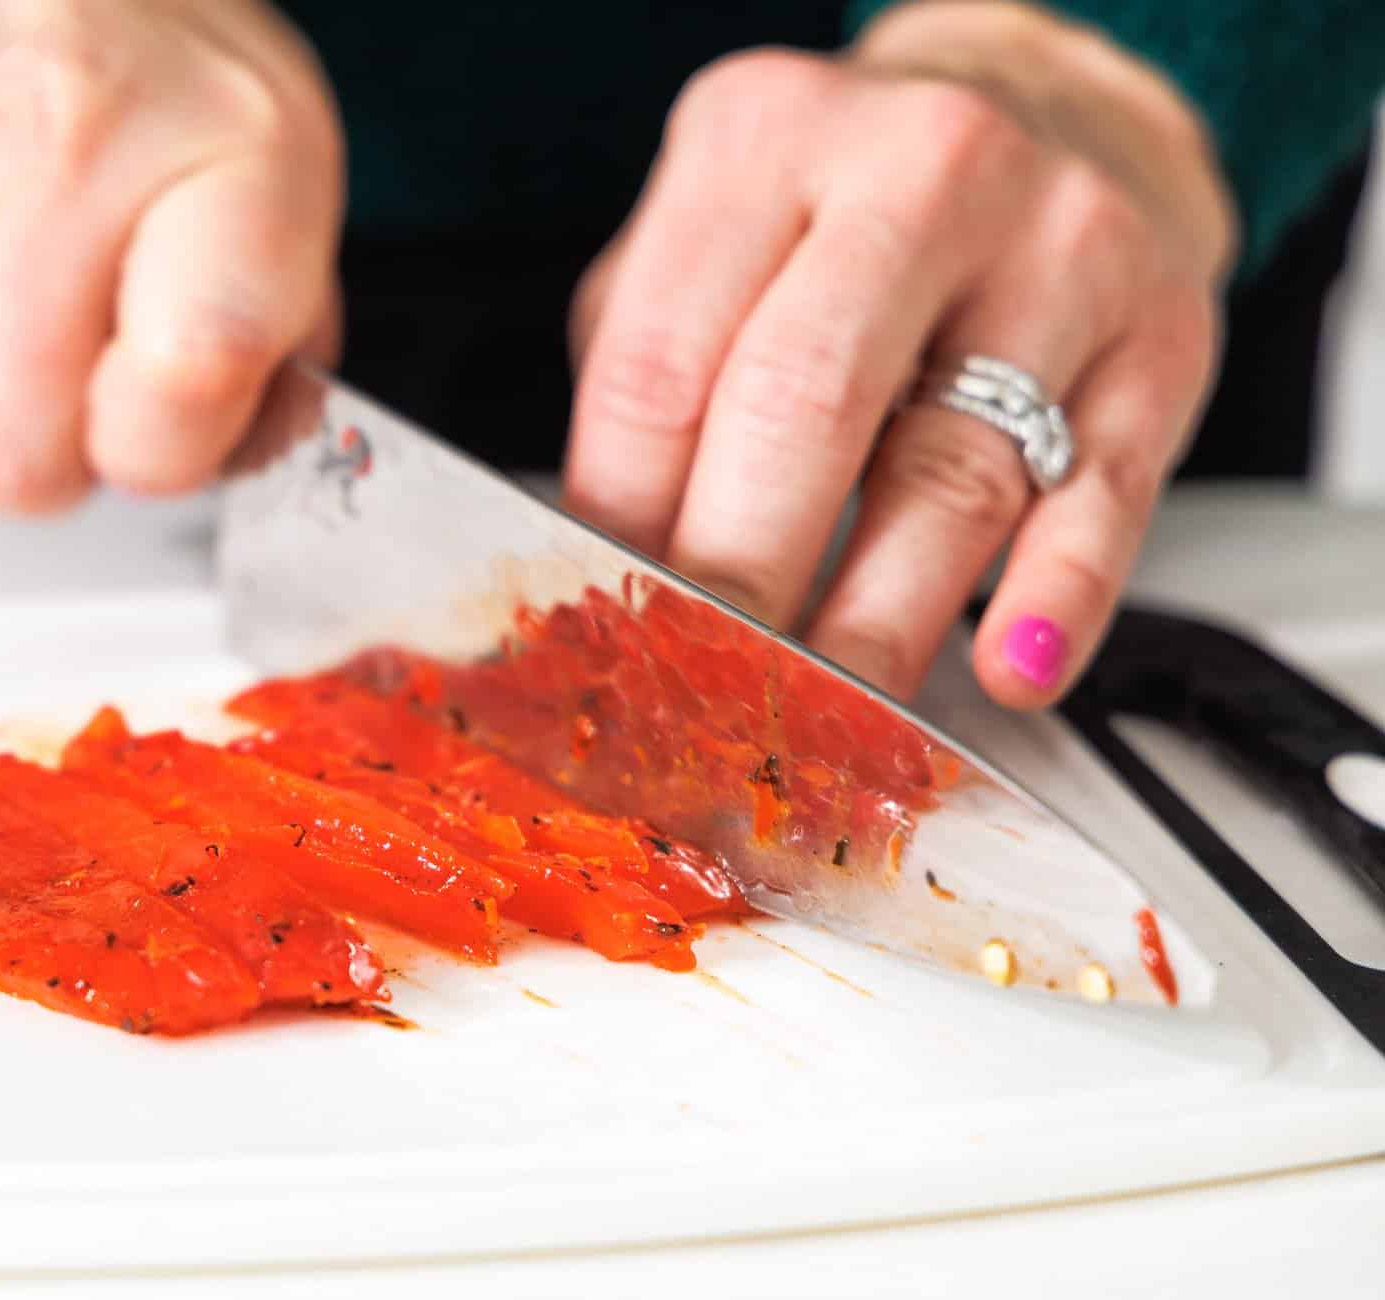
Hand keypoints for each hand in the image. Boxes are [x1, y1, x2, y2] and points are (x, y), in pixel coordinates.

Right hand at [0, 0, 342, 509]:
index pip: (181, 391)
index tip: (151, 416)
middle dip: (37, 453)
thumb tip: (226, 457)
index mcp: (226, 157)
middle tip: (56, 373)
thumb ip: (268, 336)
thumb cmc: (138, 49)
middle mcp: (65, 144)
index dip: (158, 450)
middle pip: (9, 457)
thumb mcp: (263, 164)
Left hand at [564, 1, 1235, 707]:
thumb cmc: (838, 219)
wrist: (1048, 119)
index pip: (659, 369)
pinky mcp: (1160, 336)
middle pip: (800, 410)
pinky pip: (1102, 497)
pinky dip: (1052, 600)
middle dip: (739, 583)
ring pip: (948, 475)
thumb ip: (648, 387)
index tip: (609, 632)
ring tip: (817, 717)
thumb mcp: (707, 249)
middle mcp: (918, 172)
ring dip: (872, 626)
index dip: (623, 525)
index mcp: (759, 141)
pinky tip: (1008, 666)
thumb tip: (600, 574)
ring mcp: (1058, 246)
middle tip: (704, 692)